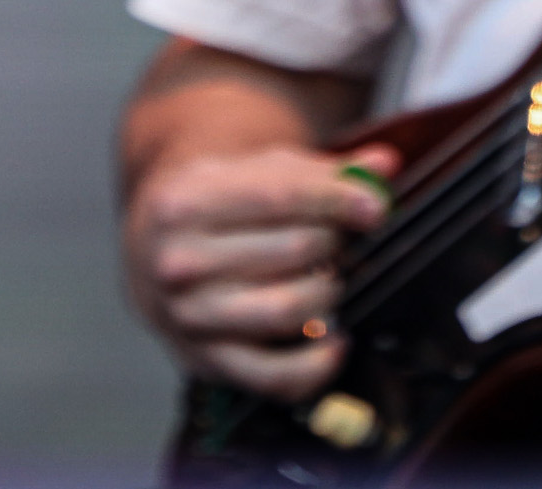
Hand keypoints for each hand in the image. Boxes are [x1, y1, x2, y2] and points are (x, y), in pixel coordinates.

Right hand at [123, 140, 403, 399]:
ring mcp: (190, 317)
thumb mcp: (256, 172)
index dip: (335, 200)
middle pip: (291, 250)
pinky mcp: (207, 362)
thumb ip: (322, 171)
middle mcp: (178, 262)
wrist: (157, 251)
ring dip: (327, 293)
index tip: (375, 207)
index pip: (277, 197)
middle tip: (339, 239)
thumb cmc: (219, 206)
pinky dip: (317, 364)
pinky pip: (275, 377)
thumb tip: (385, 165)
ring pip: (287, 309)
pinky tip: (335, 340)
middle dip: (332, 242)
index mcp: (184, 202)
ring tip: (329, 277)